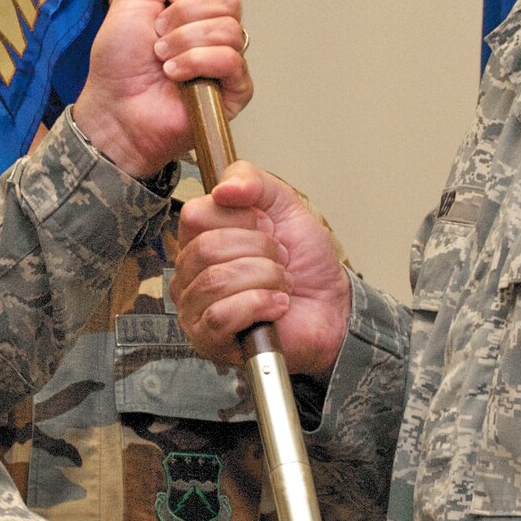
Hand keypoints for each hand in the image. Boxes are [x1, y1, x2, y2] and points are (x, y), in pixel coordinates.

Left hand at [75, 0, 250, 178]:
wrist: (113, 107)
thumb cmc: (119, 60)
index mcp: (198, 3)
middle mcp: (217, 28)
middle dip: (183, 15)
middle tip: (157, 35)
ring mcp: (227, 59)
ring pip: (228, 28)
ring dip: (184, 42)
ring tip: (161, 59)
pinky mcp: (234, 90)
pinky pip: (231, 60)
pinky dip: (196, 63)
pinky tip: (175, 76)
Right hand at [174, 161, 351, 376]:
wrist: (331, 306)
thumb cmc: (304, 262)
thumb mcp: (284, 204)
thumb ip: (252, 180)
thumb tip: (222, 188)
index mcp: (199, 237)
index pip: (195, 214)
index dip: (242, 220)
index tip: (269, 229)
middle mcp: (189, 272)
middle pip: (207, 248)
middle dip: (260, 251)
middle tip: (280, 261)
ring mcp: (194, 308)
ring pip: (216, 281)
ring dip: (265, 279)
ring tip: (280, 284)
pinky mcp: (208, 340)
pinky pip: (220, 316)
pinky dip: (259, 305)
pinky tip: (276, 306)